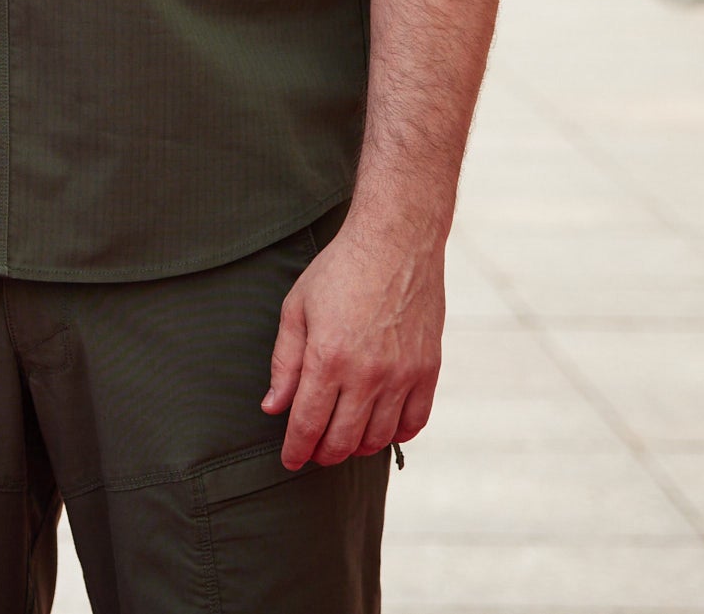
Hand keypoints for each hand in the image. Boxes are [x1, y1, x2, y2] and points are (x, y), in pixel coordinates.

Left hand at [263, 218, 446, 467]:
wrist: (396, 243)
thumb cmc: (339, 271)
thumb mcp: (297, 309)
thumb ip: (285, 362)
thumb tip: (274, 407)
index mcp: (328, 358)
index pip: (308, 424)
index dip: (297, 449)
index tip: (290, 461)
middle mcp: (368, 374)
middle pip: (343, 440)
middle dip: (323, 454)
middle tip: (313, 453)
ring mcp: (403, 375)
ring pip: (379, 438)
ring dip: (357, 447)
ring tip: (342, 440)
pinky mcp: (429, 371)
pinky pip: (415, 422)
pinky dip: (396, 435)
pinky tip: (381, 429)